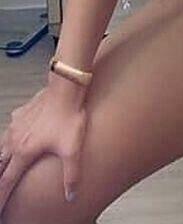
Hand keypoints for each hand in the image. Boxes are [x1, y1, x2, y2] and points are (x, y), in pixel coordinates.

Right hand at [0, 85, 87, 212]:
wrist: (66, 88)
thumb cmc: (68, 116)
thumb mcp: (72, 149)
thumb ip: (71, 175)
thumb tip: (71, 194)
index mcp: (24, 152)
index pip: (7, 181)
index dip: (1, 197)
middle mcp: (15, 140)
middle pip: (0, 166)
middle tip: (1, 187)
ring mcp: (16, 125)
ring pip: (2, 148)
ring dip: (1, 160)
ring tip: (3, 166)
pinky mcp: (21, 114)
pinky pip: (10, 130)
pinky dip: (9, 139)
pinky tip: (14, 138)